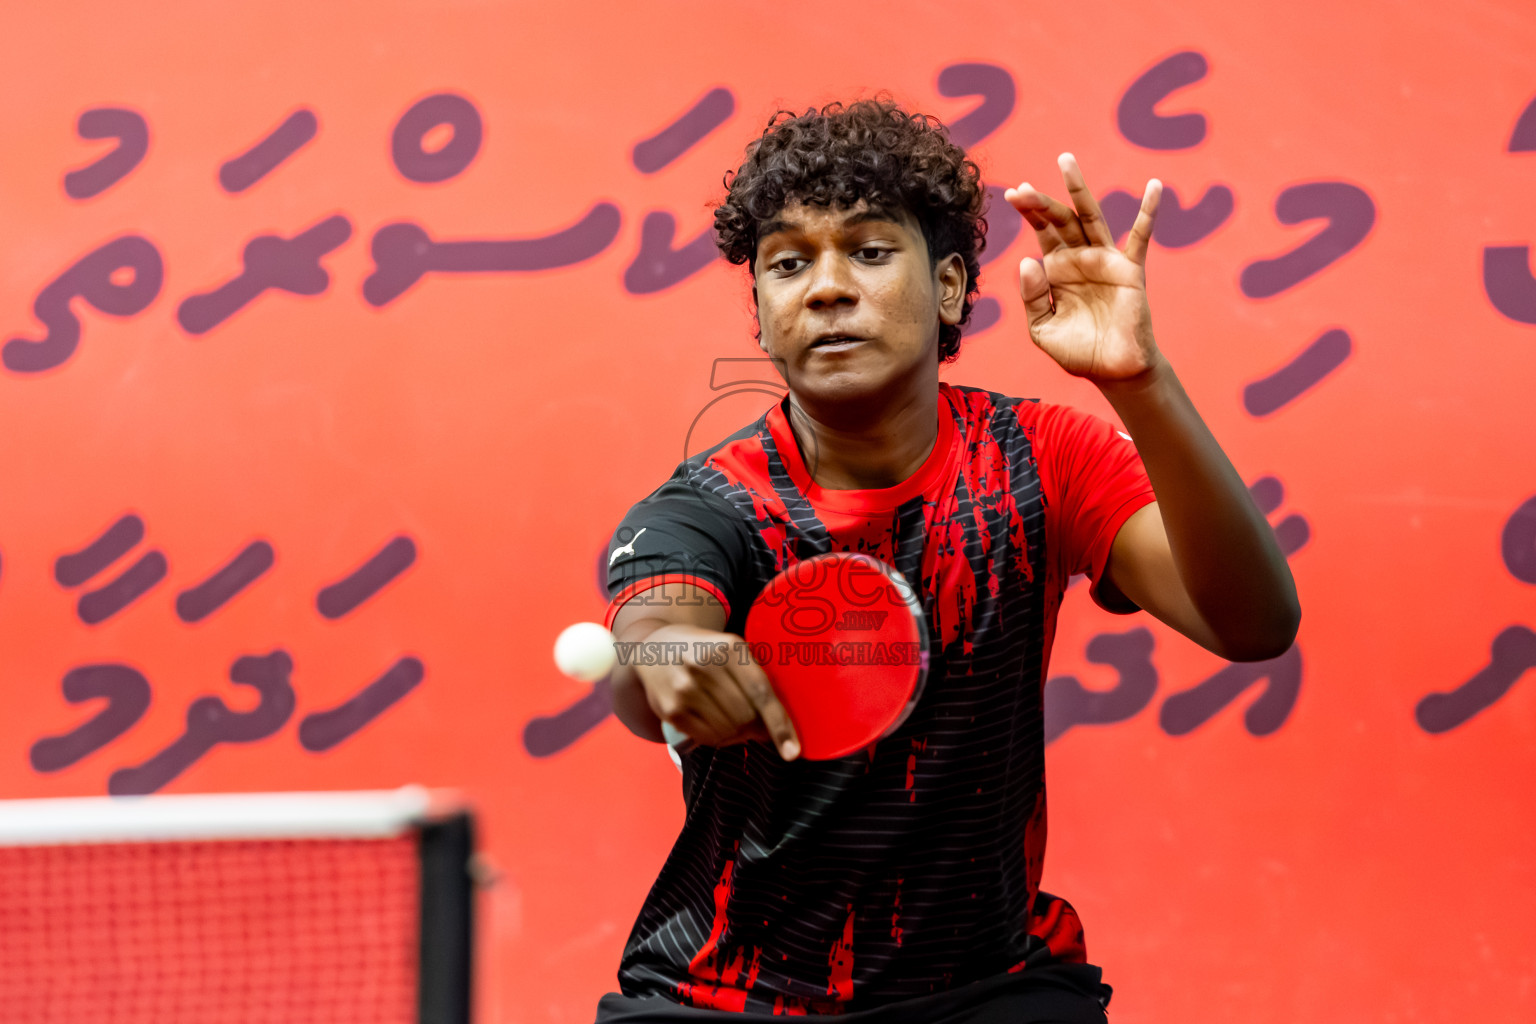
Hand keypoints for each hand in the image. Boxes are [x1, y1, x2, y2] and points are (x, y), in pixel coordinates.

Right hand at [634, 623, 800, 758]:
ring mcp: (685, 688)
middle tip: (753, 722)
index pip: (761, 693)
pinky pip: (708, 738)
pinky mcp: (671, 709)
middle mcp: (704, 665)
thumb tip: (775, 728)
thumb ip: (754, 680)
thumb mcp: (730, 650)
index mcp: (728, 647)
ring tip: (729, 717)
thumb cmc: (704, 652)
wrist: (654, 648)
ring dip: (737, 733)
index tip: (792, 751)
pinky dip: (718, 737)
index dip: (779, 725)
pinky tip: (713, 722)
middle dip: (755, 727)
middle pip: (746, 717)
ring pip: (728, 731)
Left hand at [1005, 154, 1162, 383]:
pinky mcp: (1130, 270)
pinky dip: (1148, 211)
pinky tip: (1153, 186)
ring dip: (1078, 190)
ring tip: (1065, 162)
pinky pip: (1140, 237)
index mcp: (1057, 269)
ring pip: (1091, 218)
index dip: (1028, 213)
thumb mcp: (1042, 328)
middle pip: (1059, 220)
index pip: (1040, 232)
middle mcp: (1079, 258)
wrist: (1112, 371)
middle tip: (1023, 188)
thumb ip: (1033, 298)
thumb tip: (1028, 260)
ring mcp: (1105, 261)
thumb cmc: (1079, 351)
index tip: (1012, 194)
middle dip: (1041, 203)